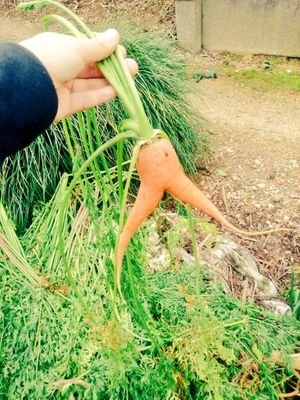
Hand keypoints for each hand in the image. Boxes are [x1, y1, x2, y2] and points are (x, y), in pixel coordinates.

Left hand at [20, 30, 137, 120]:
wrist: (28, 89)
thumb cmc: (51, 59)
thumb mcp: (77, 48)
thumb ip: (98, 46)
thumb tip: (115, 36)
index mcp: (61, 48)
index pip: (87, 49)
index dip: (105, 51)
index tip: (120, 51)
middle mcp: (63, 66)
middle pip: (92, 68)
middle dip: (113, 67)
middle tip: (132, 67)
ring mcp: (65, 86)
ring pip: (92, 83)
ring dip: (112, 81)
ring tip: (131, 77)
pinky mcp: (67, 104)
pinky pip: (88, 98)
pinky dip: (102, 94)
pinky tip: (118, 90)